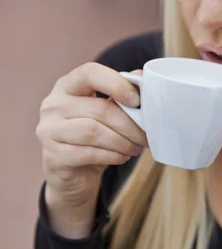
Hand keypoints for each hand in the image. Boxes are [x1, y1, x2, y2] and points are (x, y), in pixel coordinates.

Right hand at [36, 63, 146, 236]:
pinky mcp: (52, 157)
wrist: (73, 175)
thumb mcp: (107, 113)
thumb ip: (120, 94)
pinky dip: (111, 156)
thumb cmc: (93, 138)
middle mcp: (52, 105)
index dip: (116, 84)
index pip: (89, 73)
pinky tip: (122, 157)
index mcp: (67, 86)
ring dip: (122, 141)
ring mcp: (48, 131)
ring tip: (135, 148)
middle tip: (145, 136)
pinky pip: (88, 153)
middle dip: (129, 124)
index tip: (137, 100)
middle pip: (99, 109)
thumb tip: (142, 76)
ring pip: (93, 132)